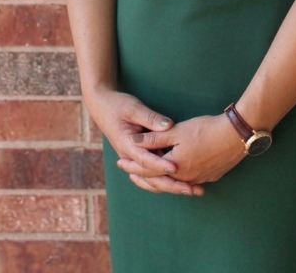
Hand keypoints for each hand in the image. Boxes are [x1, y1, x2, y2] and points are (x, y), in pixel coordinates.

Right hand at [86, 87, 203, 196]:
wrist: (102, 107)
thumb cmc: (117, 105)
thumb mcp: (133, 108)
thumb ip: (150, 118)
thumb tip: (168, 126)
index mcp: (127, 145)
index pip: (145, 160)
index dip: (160, 165)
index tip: (176, 168)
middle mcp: (130, 157)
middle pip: (151, 177)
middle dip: (171, 185)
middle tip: (191, 190)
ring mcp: (135, 159)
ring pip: (152, 179)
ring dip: (172, 186)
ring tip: (193, 190)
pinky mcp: (140, 157)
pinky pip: (152, 174)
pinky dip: (166, 180)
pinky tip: (182, 184)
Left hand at [117, 113, 245, 193]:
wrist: (235, 135)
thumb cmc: (205, 130)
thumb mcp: (177, 131)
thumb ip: (154, 138)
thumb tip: (135, 141)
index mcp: (174, 167)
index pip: (147, 169)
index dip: (132, 165)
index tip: (120, 162)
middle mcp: (185, 177)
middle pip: (160, 180)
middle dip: (144, 176)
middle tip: (130, 173)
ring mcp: (199, 179)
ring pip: (175, 182)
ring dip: (162, 178)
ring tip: (152, 174)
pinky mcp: (211, 176)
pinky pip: (190, 181)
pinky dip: (179, 179)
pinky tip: (178, 174)